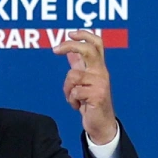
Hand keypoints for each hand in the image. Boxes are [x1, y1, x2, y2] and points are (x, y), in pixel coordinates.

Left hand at [53, 30, 117, 144]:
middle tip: (55, 49)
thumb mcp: (84, 82)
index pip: (97, 44)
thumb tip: (70, 51)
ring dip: (67, 90)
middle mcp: (102, 72)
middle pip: (88, 50)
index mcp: (98, 67)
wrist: (100, 124)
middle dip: (71, 45)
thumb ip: (78, 66)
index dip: (85, 35)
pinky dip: (72, 101)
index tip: (70, 33)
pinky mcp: (98, 96)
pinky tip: (79, 106)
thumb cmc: (91, 102)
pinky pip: (75, 92)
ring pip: (73, 76)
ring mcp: (101, 84)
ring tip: (74, 99)